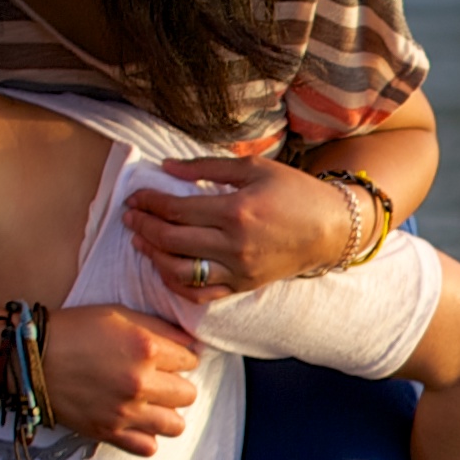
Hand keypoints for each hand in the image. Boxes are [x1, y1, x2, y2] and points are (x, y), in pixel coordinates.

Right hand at [22, 303, 199, 456]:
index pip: (190, 360)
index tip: (168, 359)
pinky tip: (136, 422)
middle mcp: (140, 382)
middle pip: (188, 394)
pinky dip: (146, 436)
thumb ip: (158, 327)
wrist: (31, 358)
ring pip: (175, 425)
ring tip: (152, 404)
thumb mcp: (118, 314)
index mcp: (146, 348)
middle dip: (177, 385)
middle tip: (159, 380)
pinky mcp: (109, 431)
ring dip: (168, 414)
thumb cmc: (74, 329)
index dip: (180, 358)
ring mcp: (126, 410)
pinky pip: (148, 447)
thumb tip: (190, 342)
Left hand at [121, 155, 353, 293]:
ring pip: (180, 272)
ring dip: (153, 257)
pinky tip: (165, 268)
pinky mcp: (243, 286)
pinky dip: (177, 284)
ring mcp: (238, 270)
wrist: (330, 228)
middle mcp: (234, 245)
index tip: (135, 197)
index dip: (148, 203)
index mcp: (235, 210)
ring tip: (141, 242)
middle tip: (129, 216)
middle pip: (171, 240)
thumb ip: (206, 166)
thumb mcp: (253, 168)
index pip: (176, 210)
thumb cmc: (294, 192)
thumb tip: (167, 167)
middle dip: (143, 227)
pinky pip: (201, 293)